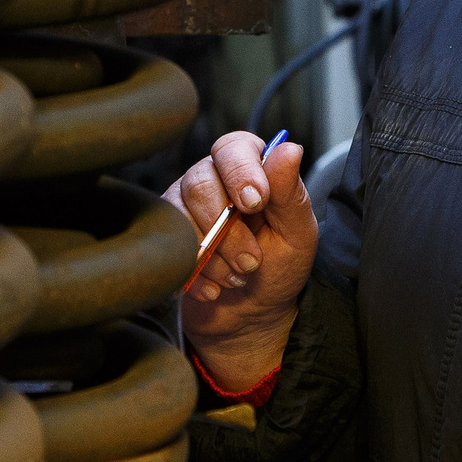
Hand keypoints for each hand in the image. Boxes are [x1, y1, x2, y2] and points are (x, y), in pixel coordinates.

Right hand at [167, 131, 314, 393]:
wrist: (252, 313)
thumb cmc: (280, 265)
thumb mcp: (297, 233)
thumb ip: (291, 193)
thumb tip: (290, 148)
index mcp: (248, 166)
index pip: (233, 148)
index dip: (241, 173)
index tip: (255, 203)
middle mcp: (210, 178)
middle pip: (201, 184)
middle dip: (229, 231)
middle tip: (252, 263)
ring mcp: (181, 206)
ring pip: (180, 216)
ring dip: (213, 256)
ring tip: (237, 277)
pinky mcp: (164, 237)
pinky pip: (165, 247)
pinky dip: (194, 274)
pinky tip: (215, 289)